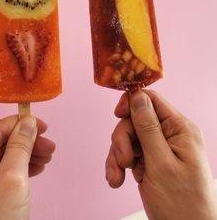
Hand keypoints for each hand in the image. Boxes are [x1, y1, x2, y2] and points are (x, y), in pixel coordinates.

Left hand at [0, 115, 54, 219]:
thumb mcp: (12, 181)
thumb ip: (21, 147)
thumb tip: (29, 122)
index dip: (21, 124)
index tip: (43, 125)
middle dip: (26, 143)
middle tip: (49, 145)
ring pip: (1, 156)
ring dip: (25, 155)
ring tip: (47, 157)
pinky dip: (18, 168)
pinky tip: (35, 167)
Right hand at [105, 90, 216, 219]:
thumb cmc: (182, 203)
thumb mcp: (161, 163)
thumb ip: (148, 128)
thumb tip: (137, 96)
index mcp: (180, 129)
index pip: (152, 100)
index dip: (131, 103)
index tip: (117, 115)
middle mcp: (170, 135)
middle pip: (135, 120)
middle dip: (123, 139)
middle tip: (124, 160)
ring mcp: (158, 149)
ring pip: (128, 137)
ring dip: (118, 155)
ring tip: (118, 176)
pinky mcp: (149, 162)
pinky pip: (127, 153)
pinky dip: (118, 165)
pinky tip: (118, 180)